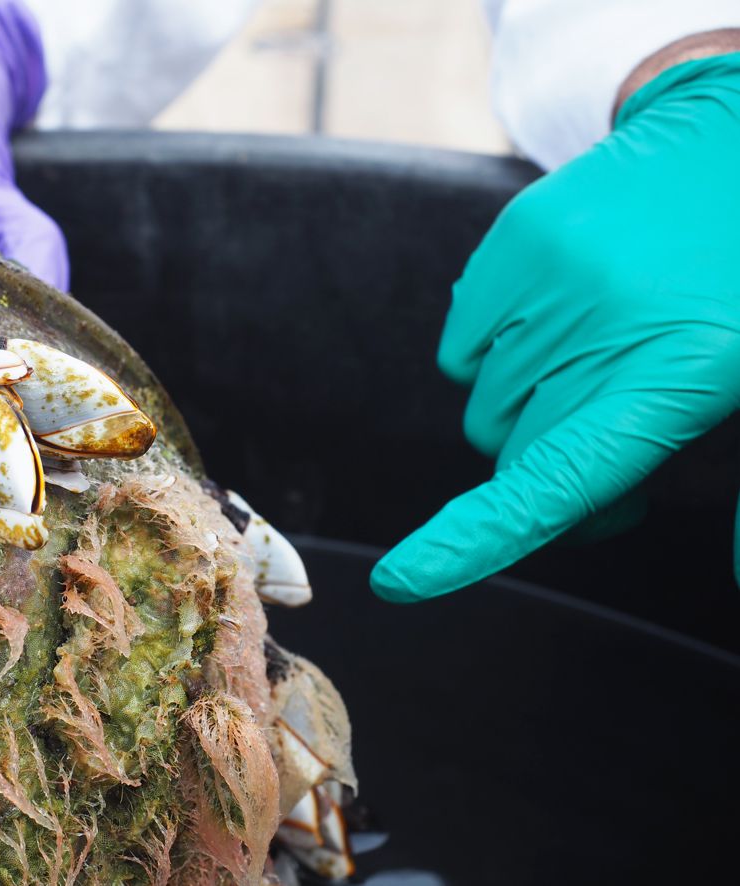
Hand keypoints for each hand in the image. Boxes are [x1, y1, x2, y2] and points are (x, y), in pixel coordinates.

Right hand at [371, 54, 739, 602]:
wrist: (734, 139)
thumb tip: (718, 569)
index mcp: (678, 372)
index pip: (556, 478)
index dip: (472, 539)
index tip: (403, 579)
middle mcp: (601, 324)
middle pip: (516, 452)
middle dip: (546, 474)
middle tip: (608, 458)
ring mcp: (549, 275)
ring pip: (486, 405)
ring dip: (522, 415)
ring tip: (586, 376)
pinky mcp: (515, 241)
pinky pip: (461, 348)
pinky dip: (490, 359)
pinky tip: (551, 331)